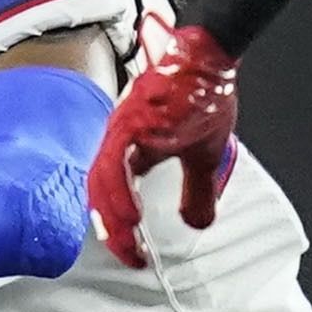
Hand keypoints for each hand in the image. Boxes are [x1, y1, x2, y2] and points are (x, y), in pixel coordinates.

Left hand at [90, 25, 238, 268]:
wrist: (210, 57)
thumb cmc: (203, 95)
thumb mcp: (204, 157)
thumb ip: (196, 190)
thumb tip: (196, 222)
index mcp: (133, 147)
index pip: (111, 193)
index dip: (118, 225)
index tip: (133, 251)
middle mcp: (120, 139)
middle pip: (101, 192)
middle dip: (113, 229)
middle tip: (128, 253)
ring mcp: (123, 129)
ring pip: (102, 180)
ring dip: (113, 216)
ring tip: (127, 241)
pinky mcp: (132, 121)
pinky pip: (115, 162)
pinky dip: (120, 192)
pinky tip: (131, 214)